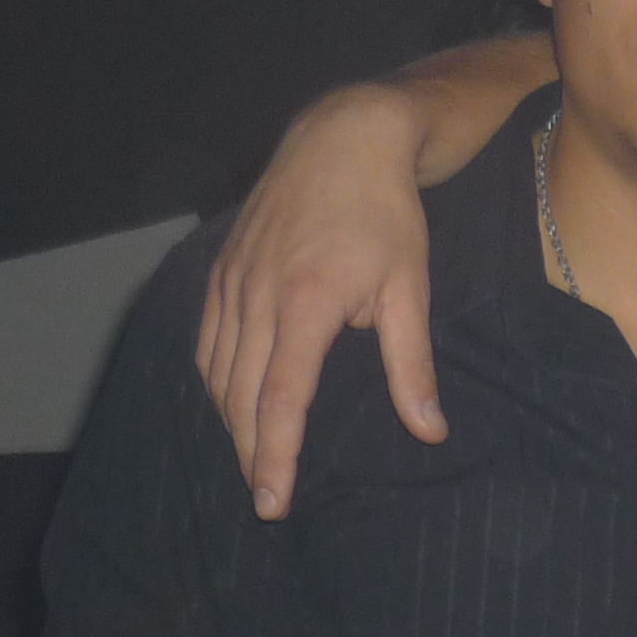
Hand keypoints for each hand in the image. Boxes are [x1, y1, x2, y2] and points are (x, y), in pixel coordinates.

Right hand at [199, 87, 445, 519]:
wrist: (342, 137)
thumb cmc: (385, 213)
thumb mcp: (409, 288)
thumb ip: (412, 366)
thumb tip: (430, 430)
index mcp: (305, 303)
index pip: (279, 400)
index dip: (274, 455)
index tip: (273, 500)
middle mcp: (257, 295)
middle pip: (240, 396)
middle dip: (249, 453)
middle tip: (265, 499)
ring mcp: (232, 280)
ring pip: (216, 370)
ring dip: (230, 421)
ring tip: (251, 460)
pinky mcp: (222, 269)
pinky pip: (206, 339)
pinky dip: (214, 380)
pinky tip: (230, 403)